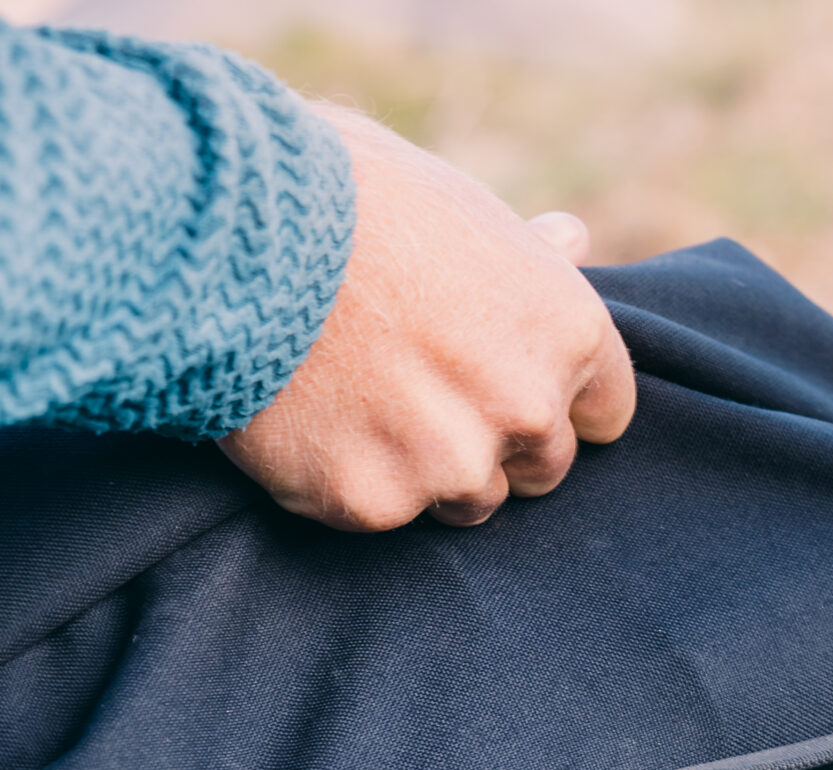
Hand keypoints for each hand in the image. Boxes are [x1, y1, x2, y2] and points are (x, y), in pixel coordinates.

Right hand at [221, 105, 635, 531]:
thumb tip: (572, 241)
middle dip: (498, 443)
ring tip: (365, 397)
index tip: (508, 385)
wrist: (230, 226)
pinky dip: (351, 479)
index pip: (603, 414)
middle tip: (424, 389)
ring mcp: (452, 463)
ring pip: (469, 503)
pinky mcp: (376, 503)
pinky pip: (383, 512)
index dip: (558, 402)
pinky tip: (315, 416)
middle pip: (543, 468)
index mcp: (567, 330)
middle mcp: (525, 406)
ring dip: (430, 470)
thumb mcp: (455, 205)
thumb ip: (521, 255)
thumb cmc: (347, 194)